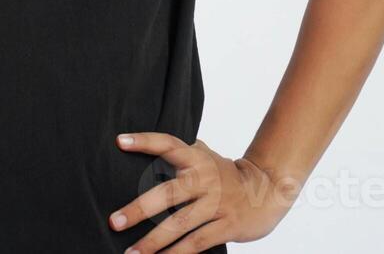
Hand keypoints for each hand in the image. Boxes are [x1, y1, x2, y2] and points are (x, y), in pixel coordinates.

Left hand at [108, 133, 297, 250]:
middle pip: (167, 193)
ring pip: (180, 223)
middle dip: (139, 209)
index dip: (144, 141)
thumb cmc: (226, 174)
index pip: (167, 143)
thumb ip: (182, 151)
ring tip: (131, 253)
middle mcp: (205, 178)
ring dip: (153, 241)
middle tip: (114, 221)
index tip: (120, 141)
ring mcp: (217, 203)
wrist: (268, 190)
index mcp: (196, 157)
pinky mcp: (227, 225)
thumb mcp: (206, 156)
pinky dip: (177, 253)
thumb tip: (150, 142)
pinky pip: (198, 241)